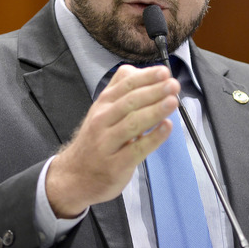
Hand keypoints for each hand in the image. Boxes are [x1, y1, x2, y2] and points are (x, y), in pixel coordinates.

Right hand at [45, 64, 179, 217]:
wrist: (75, 175)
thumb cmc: (95, 140)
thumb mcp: (101, 111)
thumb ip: (119, 91)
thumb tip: (142, 72)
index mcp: (102, 104)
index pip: (125, 85)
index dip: (146, 77)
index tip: (164, 72)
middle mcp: (102, 120)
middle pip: (130, 102)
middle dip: (154, 91)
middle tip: (173, 85)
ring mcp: (108, 143)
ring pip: (133, 123)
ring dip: (155, 110)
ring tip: (173, 101)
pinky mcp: (116, 164)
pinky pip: (137, 149)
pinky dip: (153, 138)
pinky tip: (167, 128)